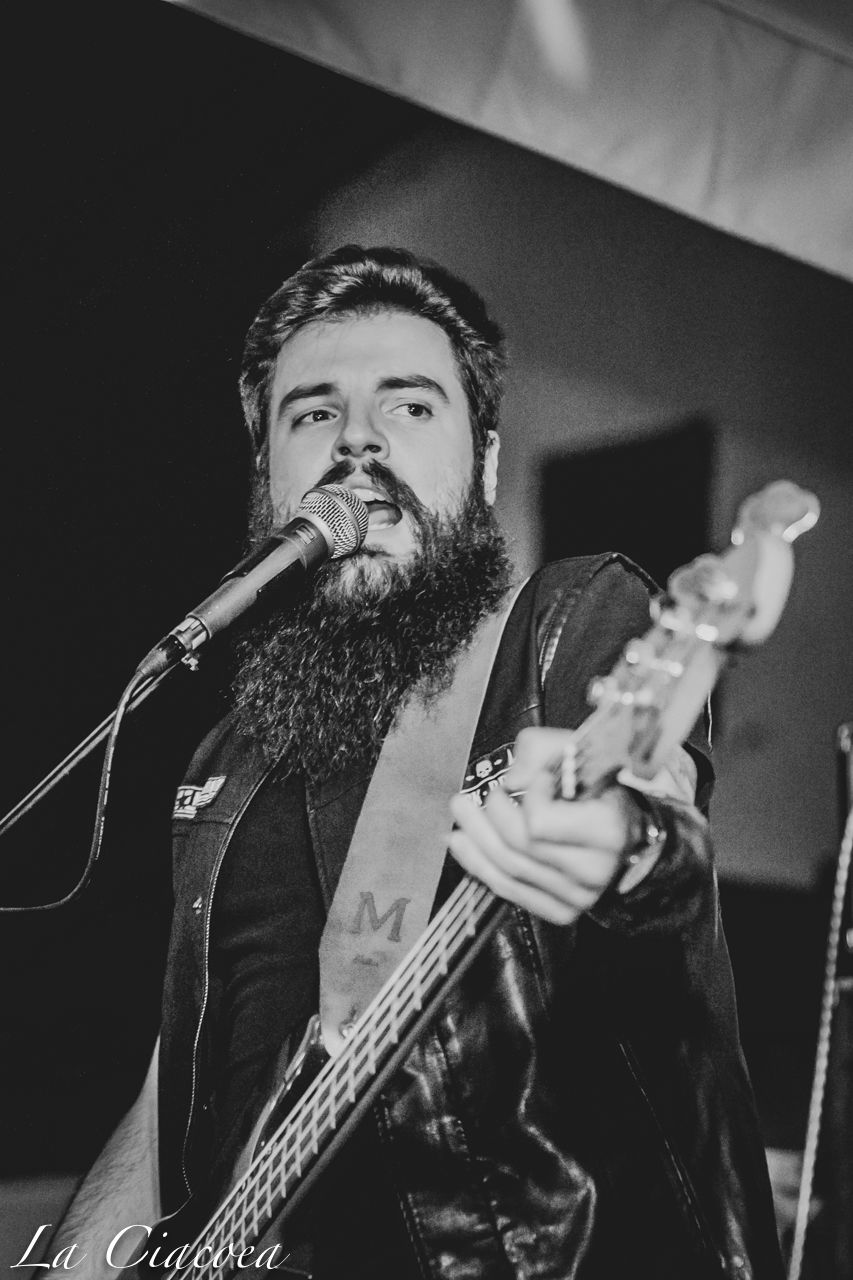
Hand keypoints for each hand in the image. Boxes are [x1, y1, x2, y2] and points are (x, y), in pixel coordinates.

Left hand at [448, 727, 637, 925]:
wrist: (628, 825)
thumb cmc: (601, 787)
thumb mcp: (577, 751)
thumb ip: (540, 751)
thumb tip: (513, 779)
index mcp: (607, 830)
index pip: (541, 821)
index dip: (529, 796)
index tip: (535, 780)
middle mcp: (595, 869)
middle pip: (518, 847)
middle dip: (484, 819)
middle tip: (466, 799)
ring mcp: (580, 896)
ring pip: (509, 873)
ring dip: (475, 843)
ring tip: (461, 817)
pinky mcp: (563, 910)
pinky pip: (511, 893)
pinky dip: (480, 868)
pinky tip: (465, 847)